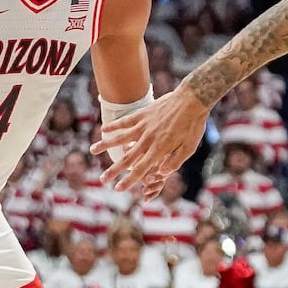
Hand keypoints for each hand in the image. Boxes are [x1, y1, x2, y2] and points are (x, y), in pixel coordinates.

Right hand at [92, 86, 209, 193]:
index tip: (117, 188)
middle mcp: (148, 139)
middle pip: (127, 158)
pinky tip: (103, 129)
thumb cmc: (194, 125)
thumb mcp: (190, 147)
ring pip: (120, 138)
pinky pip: (125, 121)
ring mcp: (143, 126)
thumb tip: (161, 173)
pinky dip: (114, 125)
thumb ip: (175, 161)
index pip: (140, 169)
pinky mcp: (142, 114)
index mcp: (159, 149)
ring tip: (93, 151)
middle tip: (102, 179)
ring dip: (105, 145)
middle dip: (113, 170)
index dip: (128, 180)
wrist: (192, 99)